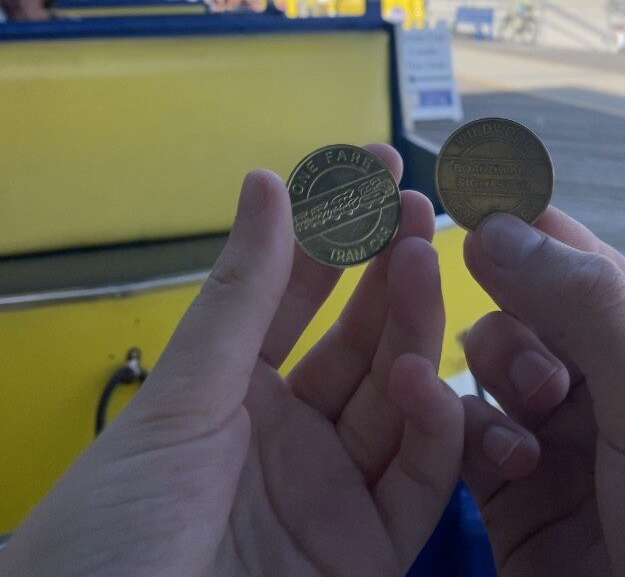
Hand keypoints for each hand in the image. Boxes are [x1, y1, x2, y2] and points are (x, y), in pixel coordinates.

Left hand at [2, 146, 462, 576]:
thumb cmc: (115, 529)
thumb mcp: (180, 401)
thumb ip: (242, 294)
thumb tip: (269, 179)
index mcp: (234, 390)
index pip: (298, 292)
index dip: (336, 228)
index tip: (374, 165)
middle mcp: (291, 433)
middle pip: (359, 338)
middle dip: (387, 268)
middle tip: (415, 207)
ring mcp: (334, 490)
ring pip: (396, 395)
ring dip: (415, 328)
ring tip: (422, 260)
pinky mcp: (369, 554)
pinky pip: (417, 481)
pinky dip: (430, 427)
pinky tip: (426, 376)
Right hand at [459, 208, 624, 575]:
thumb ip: (586, 310)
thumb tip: (499, 227)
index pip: (590, 269)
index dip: (535, 229)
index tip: (476, 189)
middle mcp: (605, 392)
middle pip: (528, 309)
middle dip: (521, 317)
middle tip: (528, 341)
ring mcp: (554, 443)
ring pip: (489, 363)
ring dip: (500, 375)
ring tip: (533, 417)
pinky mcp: (508, 497)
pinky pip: (462, 432)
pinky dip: (466, 431)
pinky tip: (504, 457)